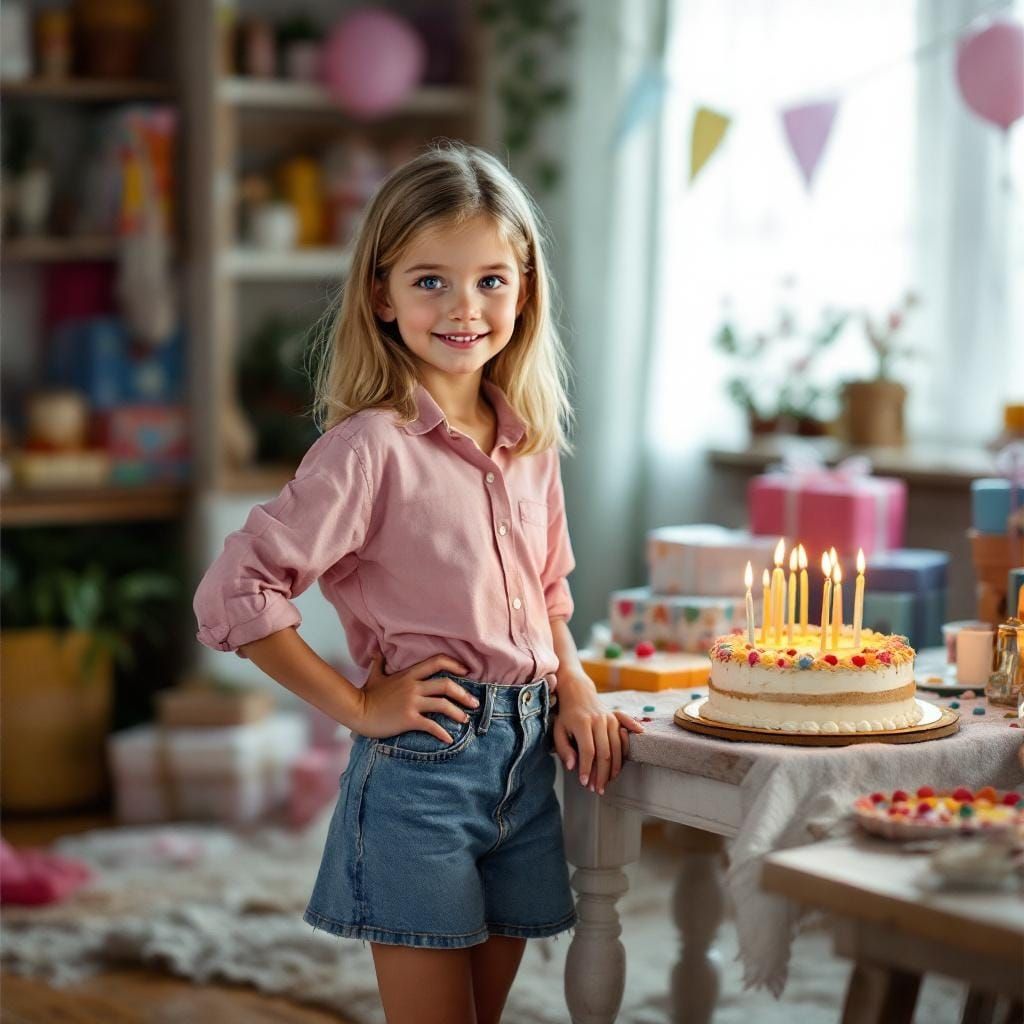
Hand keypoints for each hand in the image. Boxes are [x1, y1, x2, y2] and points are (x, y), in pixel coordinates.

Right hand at [356, 653, 479, 743]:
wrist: (357, 711)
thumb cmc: (366, 694)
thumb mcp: (375, 675)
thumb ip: (379, 663)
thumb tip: (377, 653)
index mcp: (409, 674)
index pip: (437, 662)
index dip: (454, 664)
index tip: (466, 672)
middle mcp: (413, 686)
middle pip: (446, 685)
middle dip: (464, 694)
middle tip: (474, 702)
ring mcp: (412, 702)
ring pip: (443, 705)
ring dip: (458, 713)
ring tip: (465, 720)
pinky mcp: (408, 719)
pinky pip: (431, 726)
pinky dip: (442, 733)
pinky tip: (449, 740)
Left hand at [551, 672, 643, 794]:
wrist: (578, 692)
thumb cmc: (566, 716)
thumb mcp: (558, 730)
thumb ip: (563, 749)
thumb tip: (572, 767)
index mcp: (582, 722)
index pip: (587, 751)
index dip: (586, 768)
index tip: (583, 783)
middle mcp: (599, 720)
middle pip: (604, 752)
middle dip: (601, 774)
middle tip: (596, 789)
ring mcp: (610, 719)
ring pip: (616, 748)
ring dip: (613, 769)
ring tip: (606, 783)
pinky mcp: (617, 718)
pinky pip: (625, 736)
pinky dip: (626, 750)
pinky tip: (624, 763)